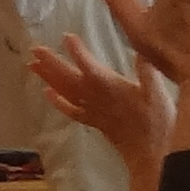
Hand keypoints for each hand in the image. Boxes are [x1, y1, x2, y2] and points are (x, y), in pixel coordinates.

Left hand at [25, 38, 178, 190]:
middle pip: (69, 77)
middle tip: (35, 49)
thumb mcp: (157, 93)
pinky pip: (72, 111)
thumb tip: (140, 49)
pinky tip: (48, 94)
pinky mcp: (95, 122)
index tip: (66, 36)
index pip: (88, 64)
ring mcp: (93, 111)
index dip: (77, 50)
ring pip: (65, 92)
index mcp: (111, 86)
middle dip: (52, 62)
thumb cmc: (157, 122)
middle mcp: (96, 97)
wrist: (151, 154)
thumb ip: (147, 71)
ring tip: (32, 65)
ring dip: (48, 77)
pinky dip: (58, 102)